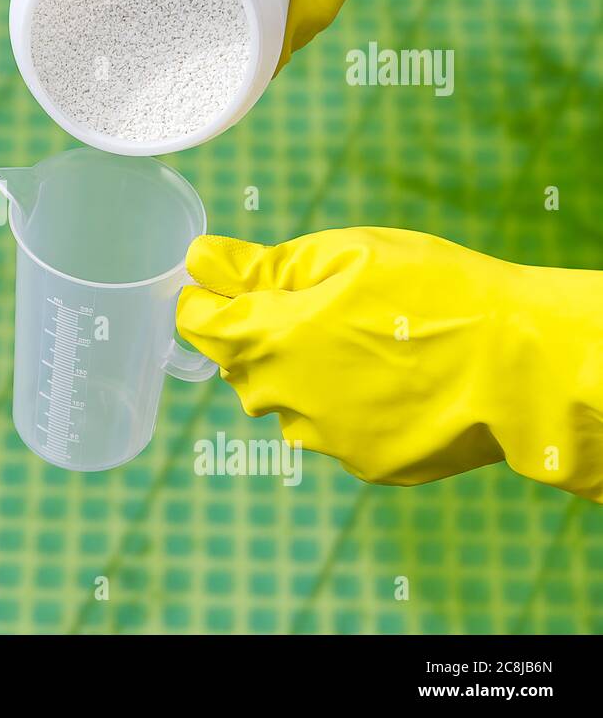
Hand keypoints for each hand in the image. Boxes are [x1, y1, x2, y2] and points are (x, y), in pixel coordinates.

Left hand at [176, 228, 602, 501]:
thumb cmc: (432, 292)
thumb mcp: (342, 254)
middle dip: (258, 332)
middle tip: (319, 304)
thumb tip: (200, 261)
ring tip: (365, 343)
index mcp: (268, 337)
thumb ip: (260, 266)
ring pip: (284, 398)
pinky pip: (331, 428)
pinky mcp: (360, 463)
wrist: (520, 364)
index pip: (196, 323)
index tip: (225, 283)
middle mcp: (280, 396)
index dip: (204, 297)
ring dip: (300, 372)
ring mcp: (321, 437)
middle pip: (236, 362)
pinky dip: (346, 404)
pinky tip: (391, 381)